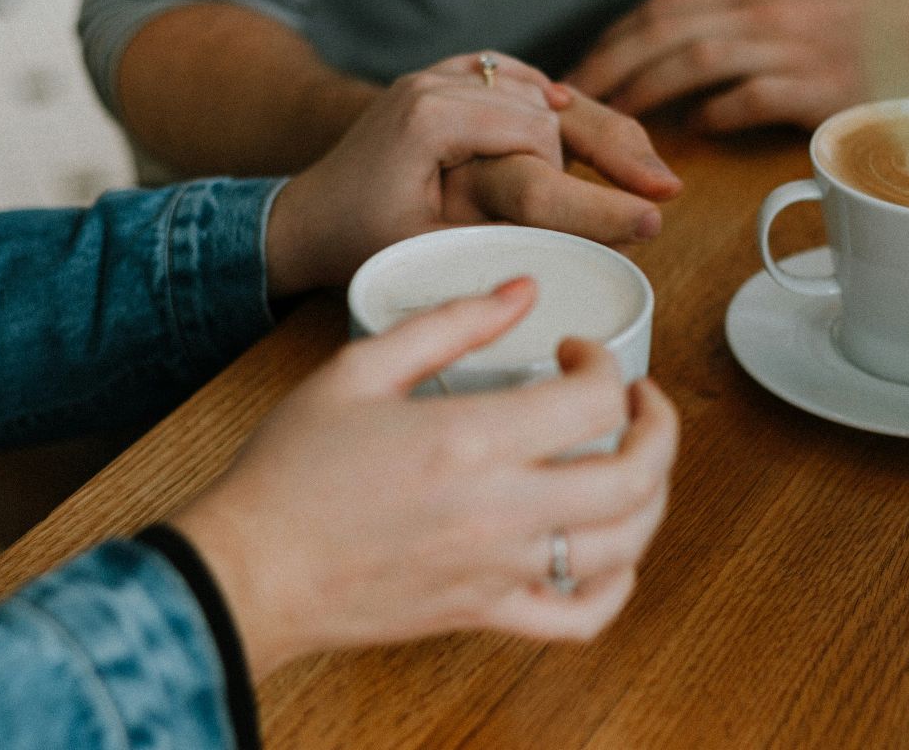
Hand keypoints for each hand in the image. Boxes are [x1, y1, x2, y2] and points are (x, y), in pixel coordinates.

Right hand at [169, 280, 680, 677]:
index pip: (595, 399)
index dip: (604, 362)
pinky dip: (617, 586)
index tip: (576, 351)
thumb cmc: (291, 470)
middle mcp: (500, 510)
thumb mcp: (358, 368)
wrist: (249, 568)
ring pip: (626, 545)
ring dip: (653, 496)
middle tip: (638, 400)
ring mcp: (499, 570)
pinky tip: (610, 552)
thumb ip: (449, 323)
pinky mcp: (486, 614)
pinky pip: (582, 617)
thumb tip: (520, 291)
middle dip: (660, 426)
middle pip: (637, 475)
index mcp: (471, 439)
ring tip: (635, 463)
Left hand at [266, 53, 680, 295]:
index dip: (588, 183)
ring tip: (645, 169)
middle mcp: (437, 80)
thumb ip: (498, 234)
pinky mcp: (444, 79)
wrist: (305, 215)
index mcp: (432, 115)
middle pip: (548, 104)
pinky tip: (586, 119)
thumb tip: (581, 246)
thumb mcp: (429, 248)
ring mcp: (440, 74)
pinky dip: (551, 99)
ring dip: (589, 125)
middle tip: (666, 189)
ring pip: (537, 89)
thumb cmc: (359, 241)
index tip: (640, 219)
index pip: (536, 136)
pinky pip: (513, 78)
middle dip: (611, 146)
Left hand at [565, 0, 908, 132]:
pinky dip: (715, 114)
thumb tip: (686, 64)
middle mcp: (765, 10)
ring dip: (645, 91)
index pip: (663, 8)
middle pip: (662, 29)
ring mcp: (793, 45)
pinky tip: (694, 133)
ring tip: (615, 123)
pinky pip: (750, 96)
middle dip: (608, 66)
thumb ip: (745, 25)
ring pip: (694, 58)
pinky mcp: (822, 84)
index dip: (613, 40)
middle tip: (571, 105)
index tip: (580, 71)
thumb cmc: (878, 26)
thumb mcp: (802, 4)